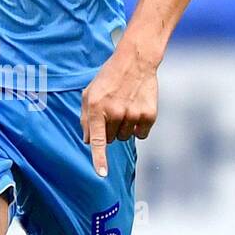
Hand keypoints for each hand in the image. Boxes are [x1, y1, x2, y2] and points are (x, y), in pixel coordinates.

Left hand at [80, 44, 157, 177]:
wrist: (135, 61)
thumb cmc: (108, 78)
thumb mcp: (89, 93)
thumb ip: (85, 118)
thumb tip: (88, 141)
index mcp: (96, 107)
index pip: (98, 139)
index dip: (99, 158)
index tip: (102, 174)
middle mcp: (115, 112)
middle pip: (111, 140)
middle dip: (110, 130)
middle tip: (113, 111)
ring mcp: (133, 114)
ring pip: (125, 137)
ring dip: (124, 128)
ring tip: (125, 107)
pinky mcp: (149, 114)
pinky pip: (141, 134)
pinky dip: (139, 127)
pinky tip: (137, 110)